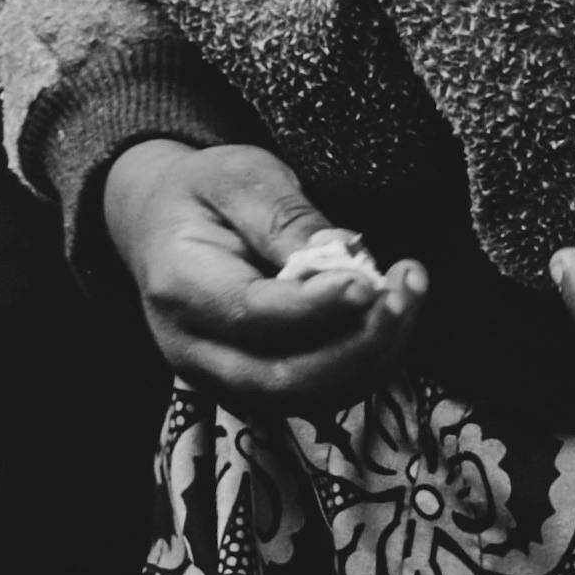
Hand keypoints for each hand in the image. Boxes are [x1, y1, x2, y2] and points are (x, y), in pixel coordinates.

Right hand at [100, 137, 429, 411]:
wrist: (165, 228)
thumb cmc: (203, 195)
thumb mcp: (238, 177)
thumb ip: (284, 218)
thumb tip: (342, 257)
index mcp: (179, 286)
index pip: (249, 315)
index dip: (314, 306)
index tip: (367, 281)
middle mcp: (195, 350)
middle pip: (280, 379)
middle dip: (357, 345)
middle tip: (404, 291)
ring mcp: (225, 380)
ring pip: (309, 397)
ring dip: (373, 355)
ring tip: (409, 291)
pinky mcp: (259, 388)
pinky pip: (322, 394)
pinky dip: (368, 362)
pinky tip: (392, 313)